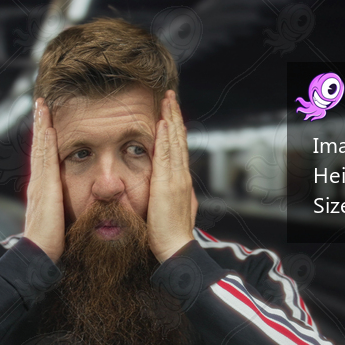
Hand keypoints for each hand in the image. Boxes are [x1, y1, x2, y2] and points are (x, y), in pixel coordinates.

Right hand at [23, 97, 64, 262]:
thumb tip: (73, 205)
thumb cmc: (51, 243)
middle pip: (38, 147)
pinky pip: (45, 160)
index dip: (44, 139)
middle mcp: (38, 183)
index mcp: (42, 190)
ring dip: (41, 126)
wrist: (39, 254)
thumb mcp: (59, 220)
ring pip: (40, 149)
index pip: (43, 158)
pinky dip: (45, 143)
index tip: (47, 121)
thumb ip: (63, 209)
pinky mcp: (44, 189)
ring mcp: (39, 184)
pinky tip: (49, 129)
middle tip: (40, 104)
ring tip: (42, 107)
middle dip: (39, 125)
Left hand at [147, 90, 198, 262]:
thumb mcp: (169, 209)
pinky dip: (165, 139)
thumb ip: (169, 196)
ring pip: (174, 143)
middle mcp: (181, 176)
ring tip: (168, 100)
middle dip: (174, 116)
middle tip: (170, 96)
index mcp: (180, 181)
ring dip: (171, 120)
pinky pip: (166, 157)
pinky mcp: (168, 185)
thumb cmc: (168, 234)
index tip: (171, 113)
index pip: (178, 149)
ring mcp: (176, 179)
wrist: (175, 248)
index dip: (175, 130)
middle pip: (178, 140)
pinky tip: (162, 124)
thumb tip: (169, 190)